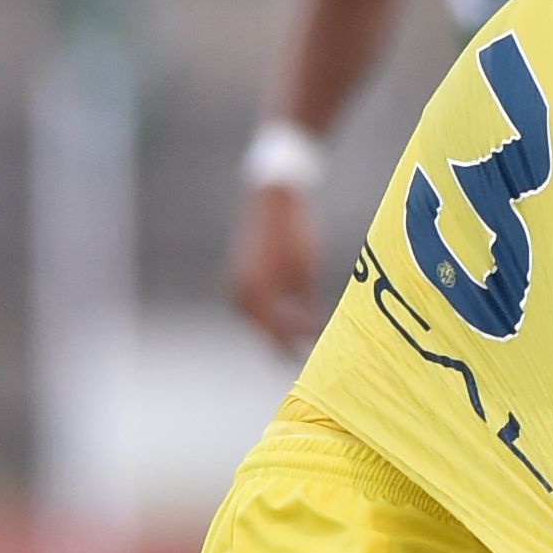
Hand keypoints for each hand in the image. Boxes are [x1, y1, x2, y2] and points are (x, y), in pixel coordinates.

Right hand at [228, 179, 329, 353]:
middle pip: (266, 329)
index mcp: (256, 295)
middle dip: (289, 338)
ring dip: (281, 326)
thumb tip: (311, 334)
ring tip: (306, 332)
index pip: (277, 334)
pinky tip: (292, 313)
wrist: (274, 197)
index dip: (297, 346)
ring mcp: (236, 285)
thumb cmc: (295, 233)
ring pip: (260, 318)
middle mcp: (240, 294)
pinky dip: (273, 311)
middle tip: (313, 347)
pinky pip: (255, 304)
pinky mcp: (239, 276)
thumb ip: (306, 307)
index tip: (316, 355)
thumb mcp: (306, 273)